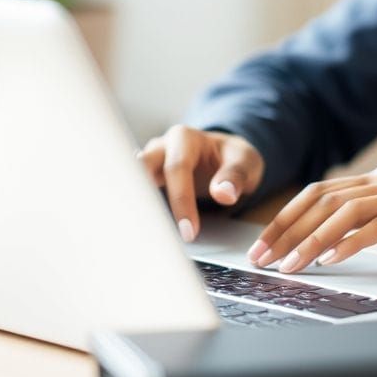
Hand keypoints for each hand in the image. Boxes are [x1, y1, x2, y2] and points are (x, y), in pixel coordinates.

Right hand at [139, 124, 264, 241]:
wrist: (225, 156)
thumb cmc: (234, 158)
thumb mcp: (246, 161)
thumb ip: (236, 175)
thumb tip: (223, 194)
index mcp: (184, 138)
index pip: (176, 168)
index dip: (181, 200)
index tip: (189, 232)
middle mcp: (161, 148)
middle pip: (141, 169)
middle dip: (139, 198)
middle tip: (144, 233)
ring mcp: (149, 164)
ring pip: (131, 182)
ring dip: (131, 206)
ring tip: (133, 237)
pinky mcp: (145, 180)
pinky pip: (135, 195)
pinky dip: (135, 212)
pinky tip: (135, 235)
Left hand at [248, 160, 376, 272]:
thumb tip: (334, 239)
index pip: (322, 192)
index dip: (288, 217)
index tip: (266, 244)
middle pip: (324, 198)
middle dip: (288, 229)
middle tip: (264, 257)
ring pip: (345, 212)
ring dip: (311, 241)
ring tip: (291, 265)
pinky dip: (350, 244)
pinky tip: (331, 260)